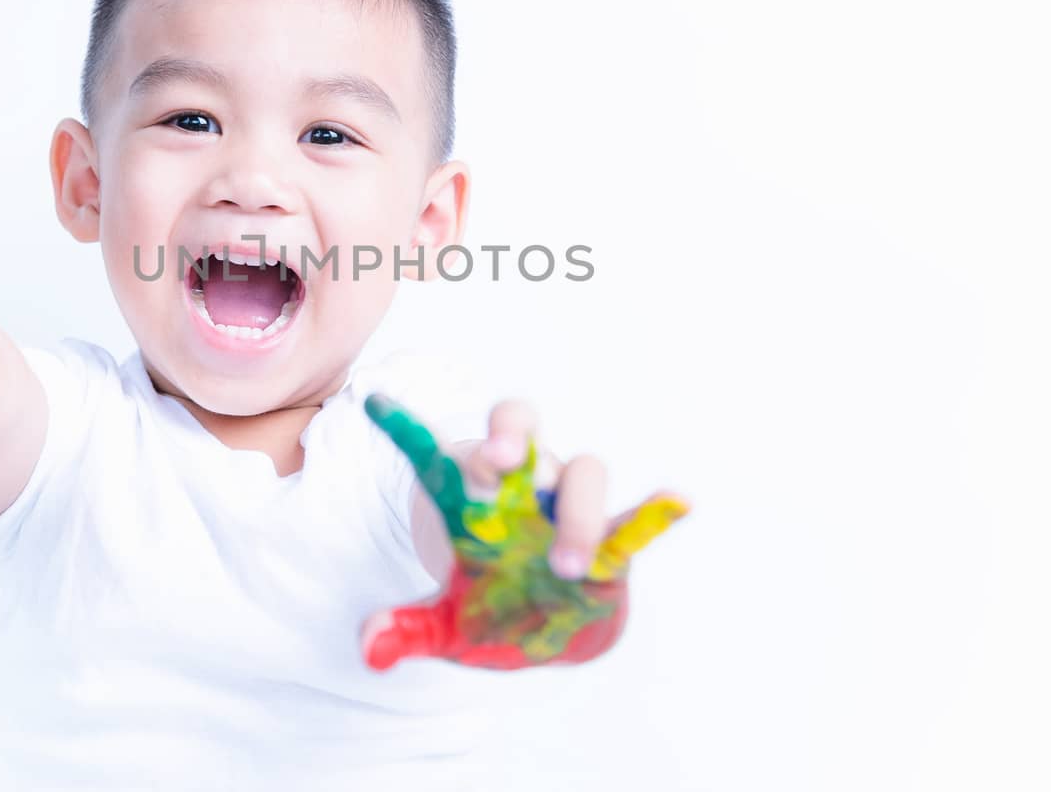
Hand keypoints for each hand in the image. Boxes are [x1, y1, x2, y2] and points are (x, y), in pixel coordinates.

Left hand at [360, 394, 687, 670]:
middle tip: (499, 462)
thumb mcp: (443, 623)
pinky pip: (639, 519)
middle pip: (519, 427)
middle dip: (510, 434)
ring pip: (583, 471)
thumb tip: (370, 649)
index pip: (435, 453)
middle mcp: (521, 486)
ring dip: (576, 513)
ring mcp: (569, 506)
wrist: (542, 624)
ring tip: (563, 570)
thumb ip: (407, 630)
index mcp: (470, 496)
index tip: (374, 402)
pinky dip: (657, 511)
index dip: (406, 429)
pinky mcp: (614, 540)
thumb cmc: (490, 603)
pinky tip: (680, 501)